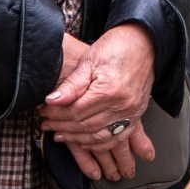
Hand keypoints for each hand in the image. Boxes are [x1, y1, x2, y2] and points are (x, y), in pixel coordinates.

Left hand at [40, 24, 156, 175]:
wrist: (144, 43)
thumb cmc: (117, 48)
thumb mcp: (89, 61)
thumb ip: (72, 85)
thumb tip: (52, 101)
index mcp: (109, 90)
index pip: (75, 112)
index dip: (56, 114)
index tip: (45, 112)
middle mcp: (123, 105)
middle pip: (85, 126)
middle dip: (62, 127)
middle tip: (48, 124)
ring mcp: (131, 112)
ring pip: (100, 137)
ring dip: (78, 139)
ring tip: (61, 135)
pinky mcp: (137, 115)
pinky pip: (117, 138)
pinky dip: (100, 144)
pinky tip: (86, 142)